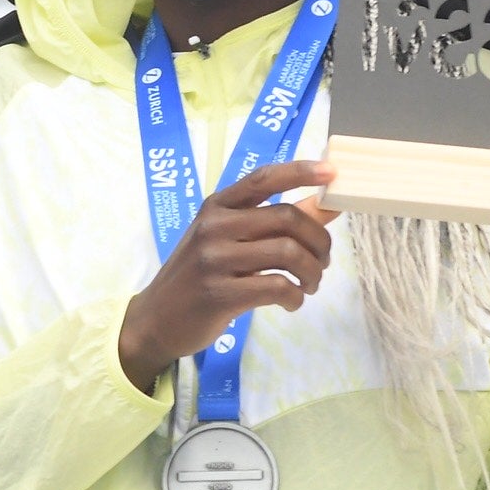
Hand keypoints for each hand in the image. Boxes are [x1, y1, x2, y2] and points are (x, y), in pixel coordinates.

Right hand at [117, 161, 336, 392]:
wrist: (157, 318)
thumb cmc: (199, 275)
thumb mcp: (229, 240)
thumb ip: (275, 221)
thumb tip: (327, 205)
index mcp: (216, 206)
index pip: (262, 178)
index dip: (300, 171)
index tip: (332, 172)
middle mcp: (214, 226)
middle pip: (286, 217)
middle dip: (319, 241)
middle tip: (323, 262)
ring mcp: (214, 260)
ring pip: (287, 253)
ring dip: (312, 272)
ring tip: (310, 284)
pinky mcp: (220, 294)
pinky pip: (277, 287)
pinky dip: (295, 296)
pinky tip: (291, 302)